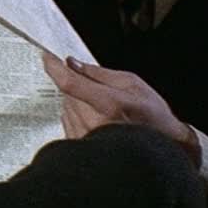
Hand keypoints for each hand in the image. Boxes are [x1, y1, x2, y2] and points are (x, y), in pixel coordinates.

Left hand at [40, 52, 198, 157]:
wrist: (159, 150)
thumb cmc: (154, 119)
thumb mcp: (133, 85)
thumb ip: (100, 73)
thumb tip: (74, 64)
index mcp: (109, 104)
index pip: (71, 82)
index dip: (55, 67)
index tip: (49, 57)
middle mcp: (93, 123)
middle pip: (67, 92)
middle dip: (76, 85)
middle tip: (96, 89)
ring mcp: (85, 136)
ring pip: (66, 105)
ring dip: (78, 101)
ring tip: (103, 109)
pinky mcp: (79, 143)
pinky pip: (68, 120)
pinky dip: (78, 115)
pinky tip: (98, 120)